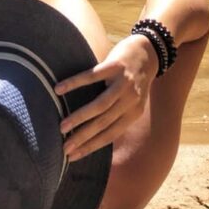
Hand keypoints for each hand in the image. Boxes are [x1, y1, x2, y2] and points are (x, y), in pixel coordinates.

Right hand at [54, 35, 156, 160]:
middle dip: (83, 137)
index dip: (91, 147)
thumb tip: (92, 134)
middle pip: (103, 123)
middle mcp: (130, 101)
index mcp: (133, 113)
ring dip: (80, 117)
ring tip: (63, 126)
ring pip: (99, 105)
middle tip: (64, 147)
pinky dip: (74, 83)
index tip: (73, 157)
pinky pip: (92, 76)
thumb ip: (117, 115)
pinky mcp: (115, 65)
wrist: (149, 51)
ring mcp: (123, 83)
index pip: (110, 135)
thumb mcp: (131, 101)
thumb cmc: (134, 80)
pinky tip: (59, 89)